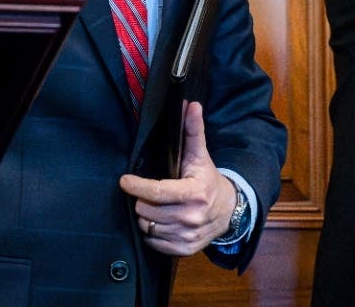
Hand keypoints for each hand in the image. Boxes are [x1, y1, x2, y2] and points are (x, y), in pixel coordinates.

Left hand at [119, 101, 237, 255]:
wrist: (229, 211)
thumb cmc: (208, 179)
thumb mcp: (200, 155)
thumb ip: (193, 130)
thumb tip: (190, 105)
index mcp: (194, 193)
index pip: (156, 192)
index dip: (137, 186)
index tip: (124, 180)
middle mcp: (191, 217)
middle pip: (146, 210)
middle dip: (142, 199)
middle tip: (147, 192)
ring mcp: (187, 236)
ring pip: (147, 226)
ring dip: (146, 216)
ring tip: (155, 206)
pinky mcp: (184, 249)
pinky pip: (153, 242)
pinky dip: (152, 232)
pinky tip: (161, 220)